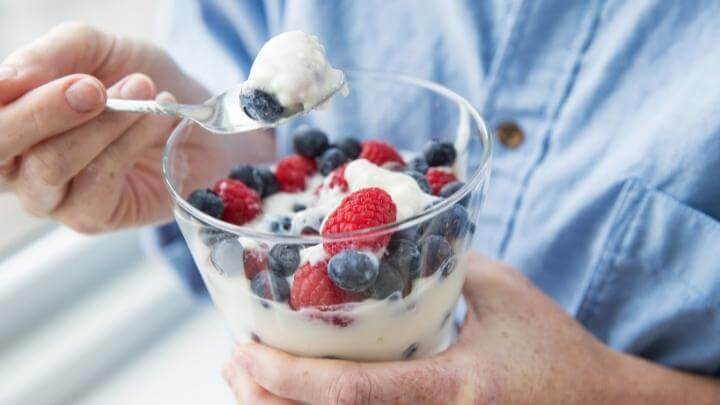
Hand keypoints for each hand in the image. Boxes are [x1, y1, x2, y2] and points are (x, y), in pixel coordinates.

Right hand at [0, 22, 273, 231]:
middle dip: (44, 113)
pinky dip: (128, 144)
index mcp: (8, 118)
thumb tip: (5, 81)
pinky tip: (156, 118)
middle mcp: (16, 163)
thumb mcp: (93, 49)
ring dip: (102, 125)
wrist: (193, 109)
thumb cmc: (135, 78)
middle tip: (94, 88)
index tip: (53, 75)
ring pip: (50, 166)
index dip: (6, 95)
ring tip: (144, 91)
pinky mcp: (90, 217)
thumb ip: (48, 57)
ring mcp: (51, 196)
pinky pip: (96, 183)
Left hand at [223, 252, 719, 403]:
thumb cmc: (558, 351)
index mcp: (455, 389)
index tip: (243, 352)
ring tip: (248, 381)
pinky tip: (298, 398)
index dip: (288, 379)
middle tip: (232, 364)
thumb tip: (393, 238)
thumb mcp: (505, 294)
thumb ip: (446, 264)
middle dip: (265, 402)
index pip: (353, 393)